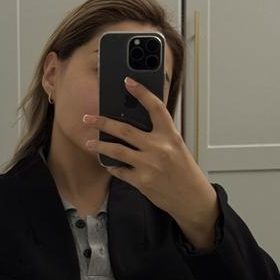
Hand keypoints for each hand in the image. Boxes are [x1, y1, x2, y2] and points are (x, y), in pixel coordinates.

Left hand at [83, 76, 214, 218]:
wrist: (192, 198)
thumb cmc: (184, 171)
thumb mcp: (177, 147)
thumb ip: (159, 135)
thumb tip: (133, 125)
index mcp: (170, 135)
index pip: (155, 107)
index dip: (141, 92)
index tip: (128, 81)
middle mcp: (160, 148)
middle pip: (125, 130)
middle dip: (103, 122)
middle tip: (88, 118)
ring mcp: (149, 165)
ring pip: (117, 150)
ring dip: (100, 145)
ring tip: (90, 142)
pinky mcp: (142, 181)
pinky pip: (120, 170)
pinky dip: (112, 166)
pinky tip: (108, 163)